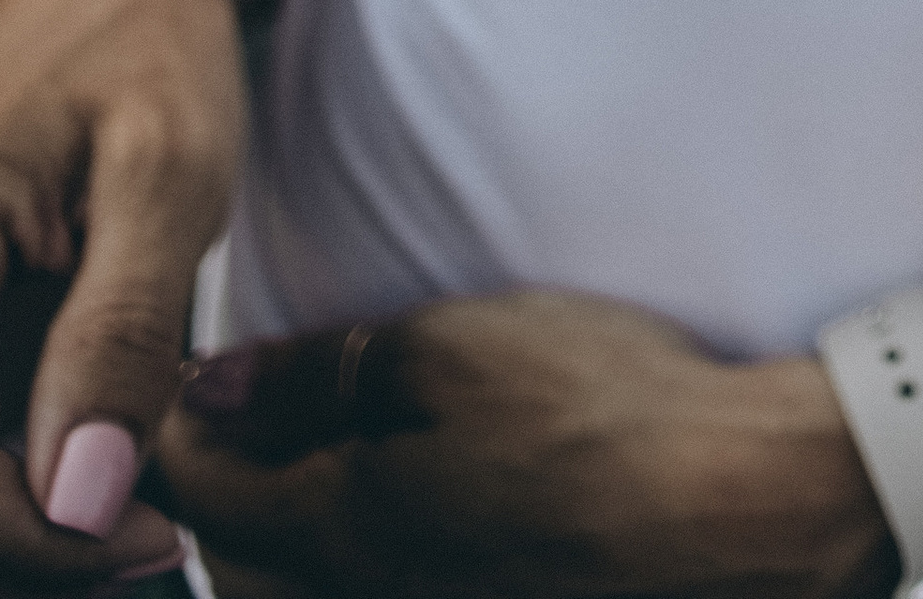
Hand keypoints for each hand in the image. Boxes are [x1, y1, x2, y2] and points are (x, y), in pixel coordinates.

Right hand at [0, 0, 237, 587]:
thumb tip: (79, 497)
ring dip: (21, 525)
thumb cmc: (149, 46)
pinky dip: (32, 475)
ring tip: (138, 520)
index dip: (26, 532)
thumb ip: (123, 331)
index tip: (141, 542)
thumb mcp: (169, 173)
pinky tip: (115, 464)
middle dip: (18, 548)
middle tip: (147, 548)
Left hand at [159, 293, 892, 598]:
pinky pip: (376, 595)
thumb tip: (208, 389)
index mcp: (331, 535)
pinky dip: (360, 560)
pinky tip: (409, 510)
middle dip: (230, 486)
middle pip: (238, 558)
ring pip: (301, 588)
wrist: (737, 502)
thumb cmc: (599, 410)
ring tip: (330, 456)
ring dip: (291, 532)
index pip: (199, 489)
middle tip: (256, 406)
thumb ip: (314, 375)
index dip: (185, 420)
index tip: (199, 371)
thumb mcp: (447, 348)